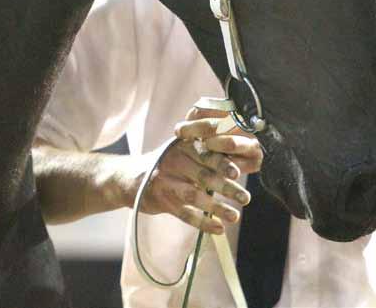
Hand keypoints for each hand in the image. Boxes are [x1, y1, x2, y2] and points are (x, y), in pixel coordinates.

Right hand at [129, 106, 260, 234]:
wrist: (129, 178)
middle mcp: (173, 162)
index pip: (205, 152)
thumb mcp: (181, 151)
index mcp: (182, 146)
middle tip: (246, 198)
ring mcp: (165, 182)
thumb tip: (245, 162)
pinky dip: (203, 222)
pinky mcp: (161, 201)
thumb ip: (207, 155)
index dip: (222, 162)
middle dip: (226, 187)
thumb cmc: (166, 164)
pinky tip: (218, 229)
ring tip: (235, 216)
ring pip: (194, 196)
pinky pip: (185, 214)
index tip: (238, 172)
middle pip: (203, 175)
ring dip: (216, 207)